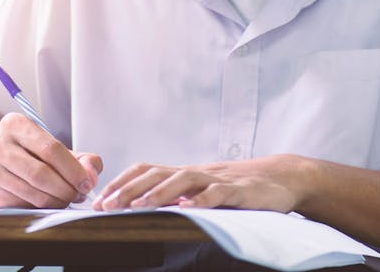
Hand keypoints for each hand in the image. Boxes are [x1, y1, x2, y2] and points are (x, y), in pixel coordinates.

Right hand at [0, 113, 102, 207]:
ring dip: (56, 199)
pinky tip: (51, 202)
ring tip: (68, 199)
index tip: (87, 182)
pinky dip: (42, 206)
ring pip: (32, 191)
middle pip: (41, 172)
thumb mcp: (56, 149)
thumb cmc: (30, 154)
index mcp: (15, 124)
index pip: (51, 149)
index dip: (73, 169)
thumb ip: (82, 159)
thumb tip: (91, 176)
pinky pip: (22, 204)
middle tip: (79, 194)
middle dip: (66, 187)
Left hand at [93, 154, 312, 212]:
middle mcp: (197, 172)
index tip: (98, 200)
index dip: (121, 182)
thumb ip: (178, 195)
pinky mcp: (240, 191)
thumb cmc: (238, 187)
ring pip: (183, 179)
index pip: (146, 170)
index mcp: (186, 173)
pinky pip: (218, 193)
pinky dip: (202, 200)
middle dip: (129, 188)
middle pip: (158, 172)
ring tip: (139, 206)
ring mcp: (218, 179)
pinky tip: (188, 209)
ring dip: (159, 192)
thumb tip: (141, 208)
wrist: (281, 177)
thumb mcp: (204, 189)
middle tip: (107, 205)